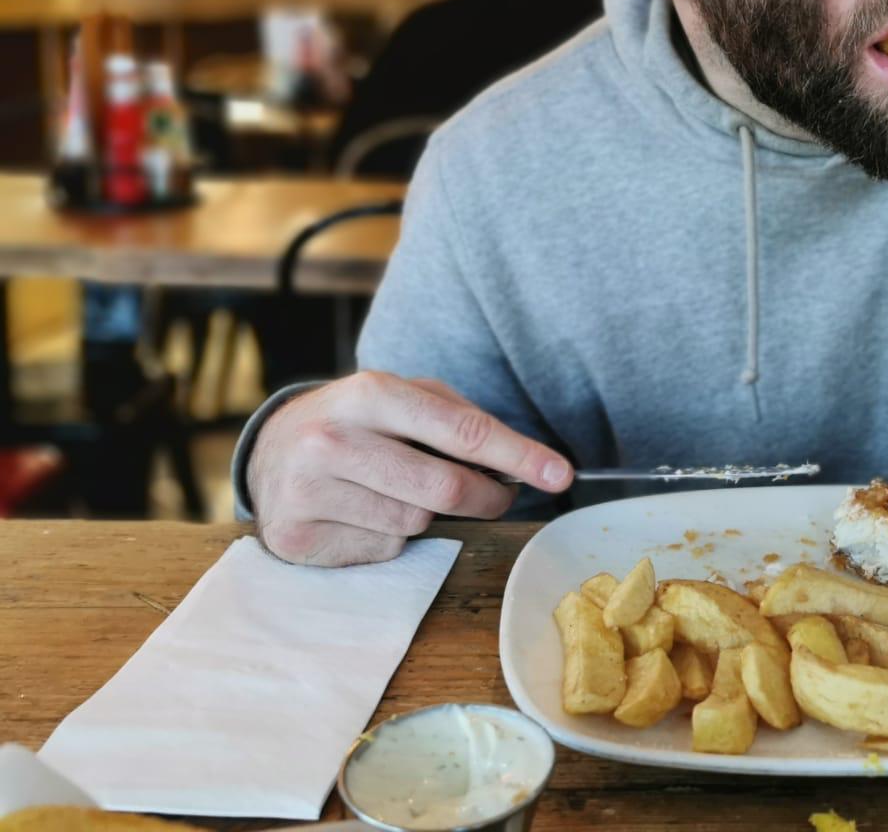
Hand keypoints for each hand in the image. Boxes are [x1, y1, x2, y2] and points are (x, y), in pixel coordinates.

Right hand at [248, 371, 572, 566]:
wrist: (271, 450)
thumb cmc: (358, 423)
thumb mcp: (402, 398)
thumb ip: (459, 420)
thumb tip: (523, 463)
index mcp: (370, 393)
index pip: (462, 430)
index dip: (518, 456)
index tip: (559, 474)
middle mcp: (333, 439)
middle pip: (445, 488)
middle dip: (488, 498)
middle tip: (501, 498)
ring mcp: (309, 489)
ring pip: (414, 523)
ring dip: (427, 516)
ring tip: (398, 489)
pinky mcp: (296, 535)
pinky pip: (381, 550)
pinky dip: (388, 538)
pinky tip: (362, 514)